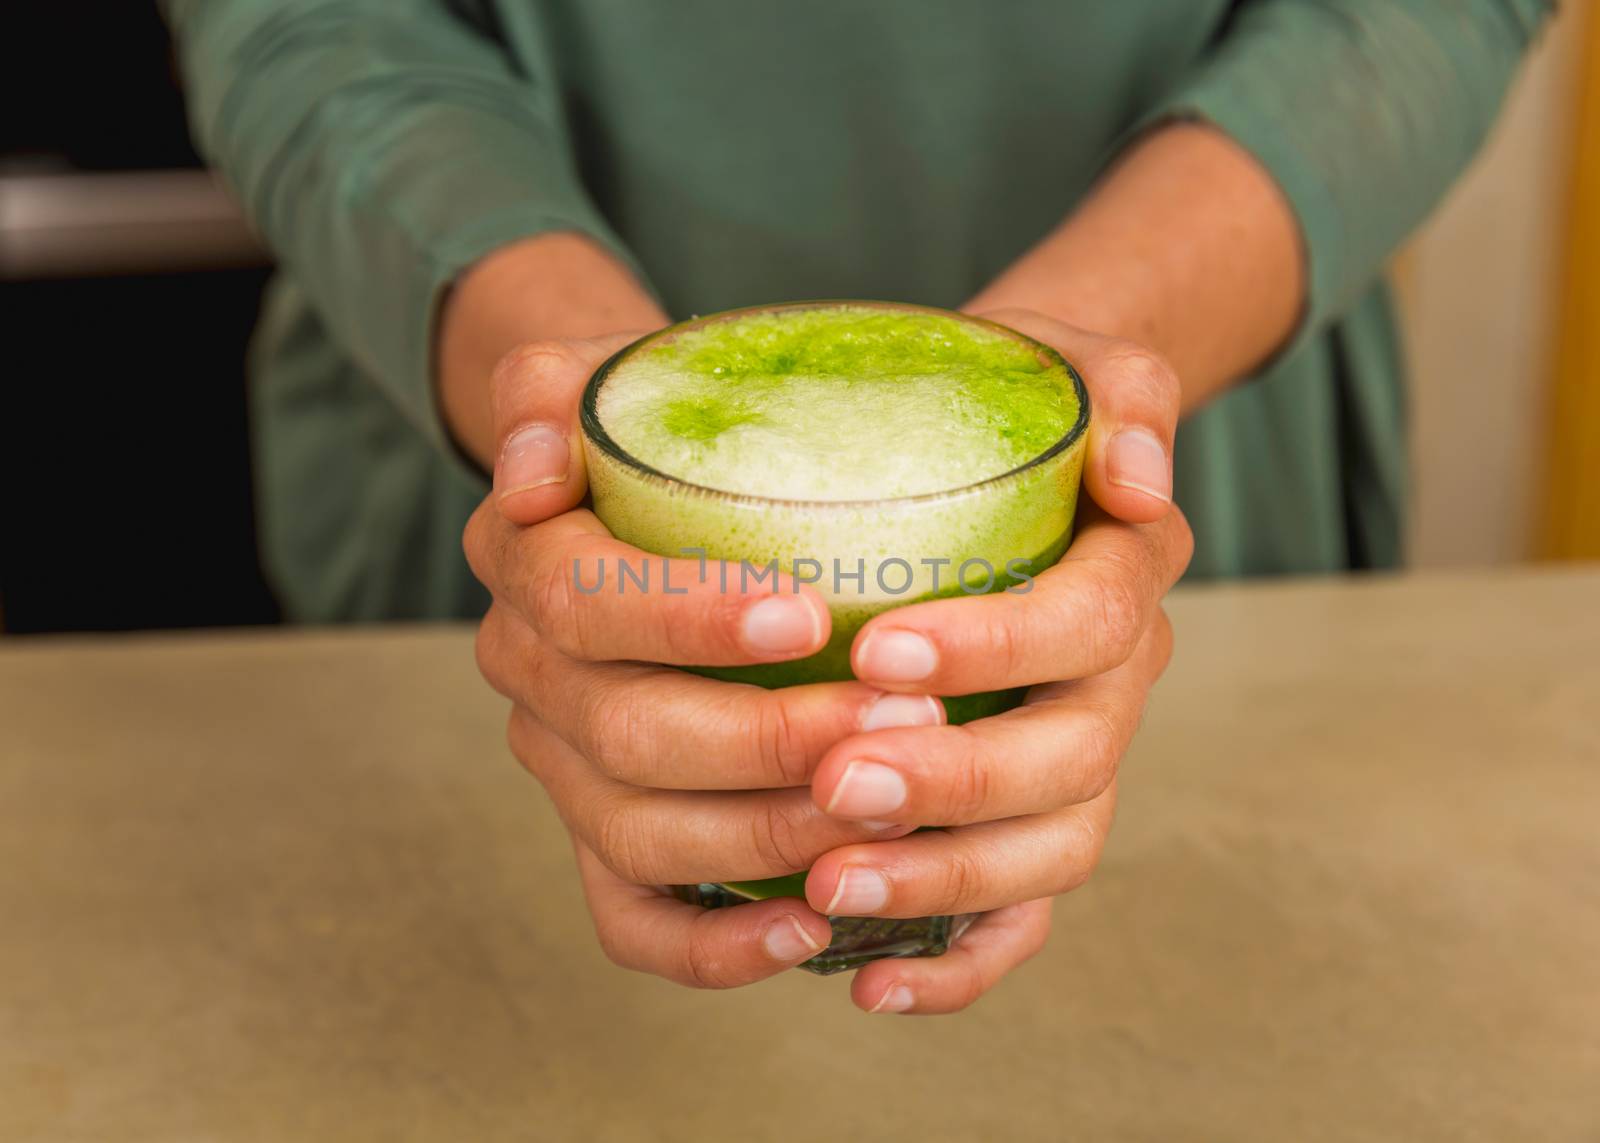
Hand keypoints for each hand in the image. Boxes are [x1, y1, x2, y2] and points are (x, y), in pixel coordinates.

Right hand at [465, 334, 946, 988]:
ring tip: (891, 813)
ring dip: (771, 835)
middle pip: (627, 735)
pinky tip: (809, 931)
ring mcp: (565, 770)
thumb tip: (529, 468)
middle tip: (902, 722)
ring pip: (641, 835)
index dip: (688, 617)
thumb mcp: (596, 378)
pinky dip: (714, 948)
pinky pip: (633, 921)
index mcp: (527, 566)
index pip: (584, 601)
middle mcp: (533, 679)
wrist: (629, 505)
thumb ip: (549, 391)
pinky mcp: (603, 840)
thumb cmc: (651, 439)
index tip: (810, 616)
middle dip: (770, 739)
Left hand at [799, 308, 1191, 1013]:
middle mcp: (1113, 682)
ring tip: (829, 887)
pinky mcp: (1032, 818)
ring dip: (946, 882)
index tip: (878, 648)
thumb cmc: (1012, 407)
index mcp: (1121, 576)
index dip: (998, 644)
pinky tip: (870, 977)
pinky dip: (961, 959)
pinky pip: (1024, 915)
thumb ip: (1116, 390)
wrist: (1013, 467)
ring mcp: (1079, 758)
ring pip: (1050, 850)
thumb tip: (1135, 472)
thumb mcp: (1064, 360)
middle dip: (957, 782)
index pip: (1086, 620)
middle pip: (1071, 758)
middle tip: (837, 783)